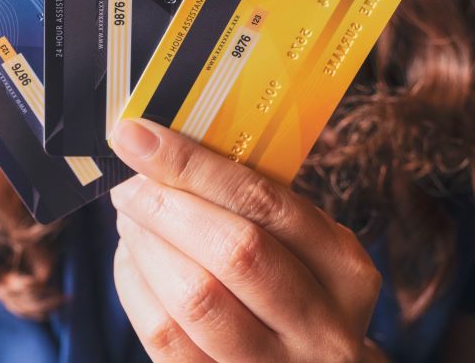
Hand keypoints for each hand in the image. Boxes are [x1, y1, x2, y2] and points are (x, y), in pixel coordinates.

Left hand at [109, 118, 385, 362]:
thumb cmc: (297, 292)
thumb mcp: (305, 249)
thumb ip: (254, 204)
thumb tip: (169, 147)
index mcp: (344, 270)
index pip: (264, 203)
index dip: (193, 165)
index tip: (140, 136)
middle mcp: (322, 327)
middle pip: (233, 251)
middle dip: (165, 206)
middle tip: (130, 184)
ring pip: (194, 298)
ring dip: (146, 246)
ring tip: (130, 219)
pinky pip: (166, 337)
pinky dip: (136, 288)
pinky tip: (133, 261)